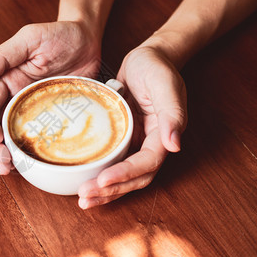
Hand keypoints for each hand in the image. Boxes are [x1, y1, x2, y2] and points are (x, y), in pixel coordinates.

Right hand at [0, 21, 100, 174]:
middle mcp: (16, 99)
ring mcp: (34, 111)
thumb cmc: (59, 34)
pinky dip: (32, 153)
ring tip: (9, 170)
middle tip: (4, 164)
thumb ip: (1, 57)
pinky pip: (40, 139)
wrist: (89, 39)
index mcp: (6, 81)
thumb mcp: (29, 39)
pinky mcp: (54, 118)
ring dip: (8, 155)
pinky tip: (32, 166)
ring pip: (14, 138)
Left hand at [78, 46, 187, 208]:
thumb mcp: (165, 84)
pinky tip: (81, 179)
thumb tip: (175, 145)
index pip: (147, 163)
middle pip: (134, 178)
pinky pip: (111, 161)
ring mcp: (135, 143)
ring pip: (122, 175)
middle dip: (112, 191)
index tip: (103, 180)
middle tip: (86, 197)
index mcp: (163, 135)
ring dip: (104, 190)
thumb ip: (172, 113)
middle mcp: (150, 144)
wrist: (147, 58)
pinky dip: (99, 173)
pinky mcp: (121, 138)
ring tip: (83, 199)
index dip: (126, 175)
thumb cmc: (157, 68)